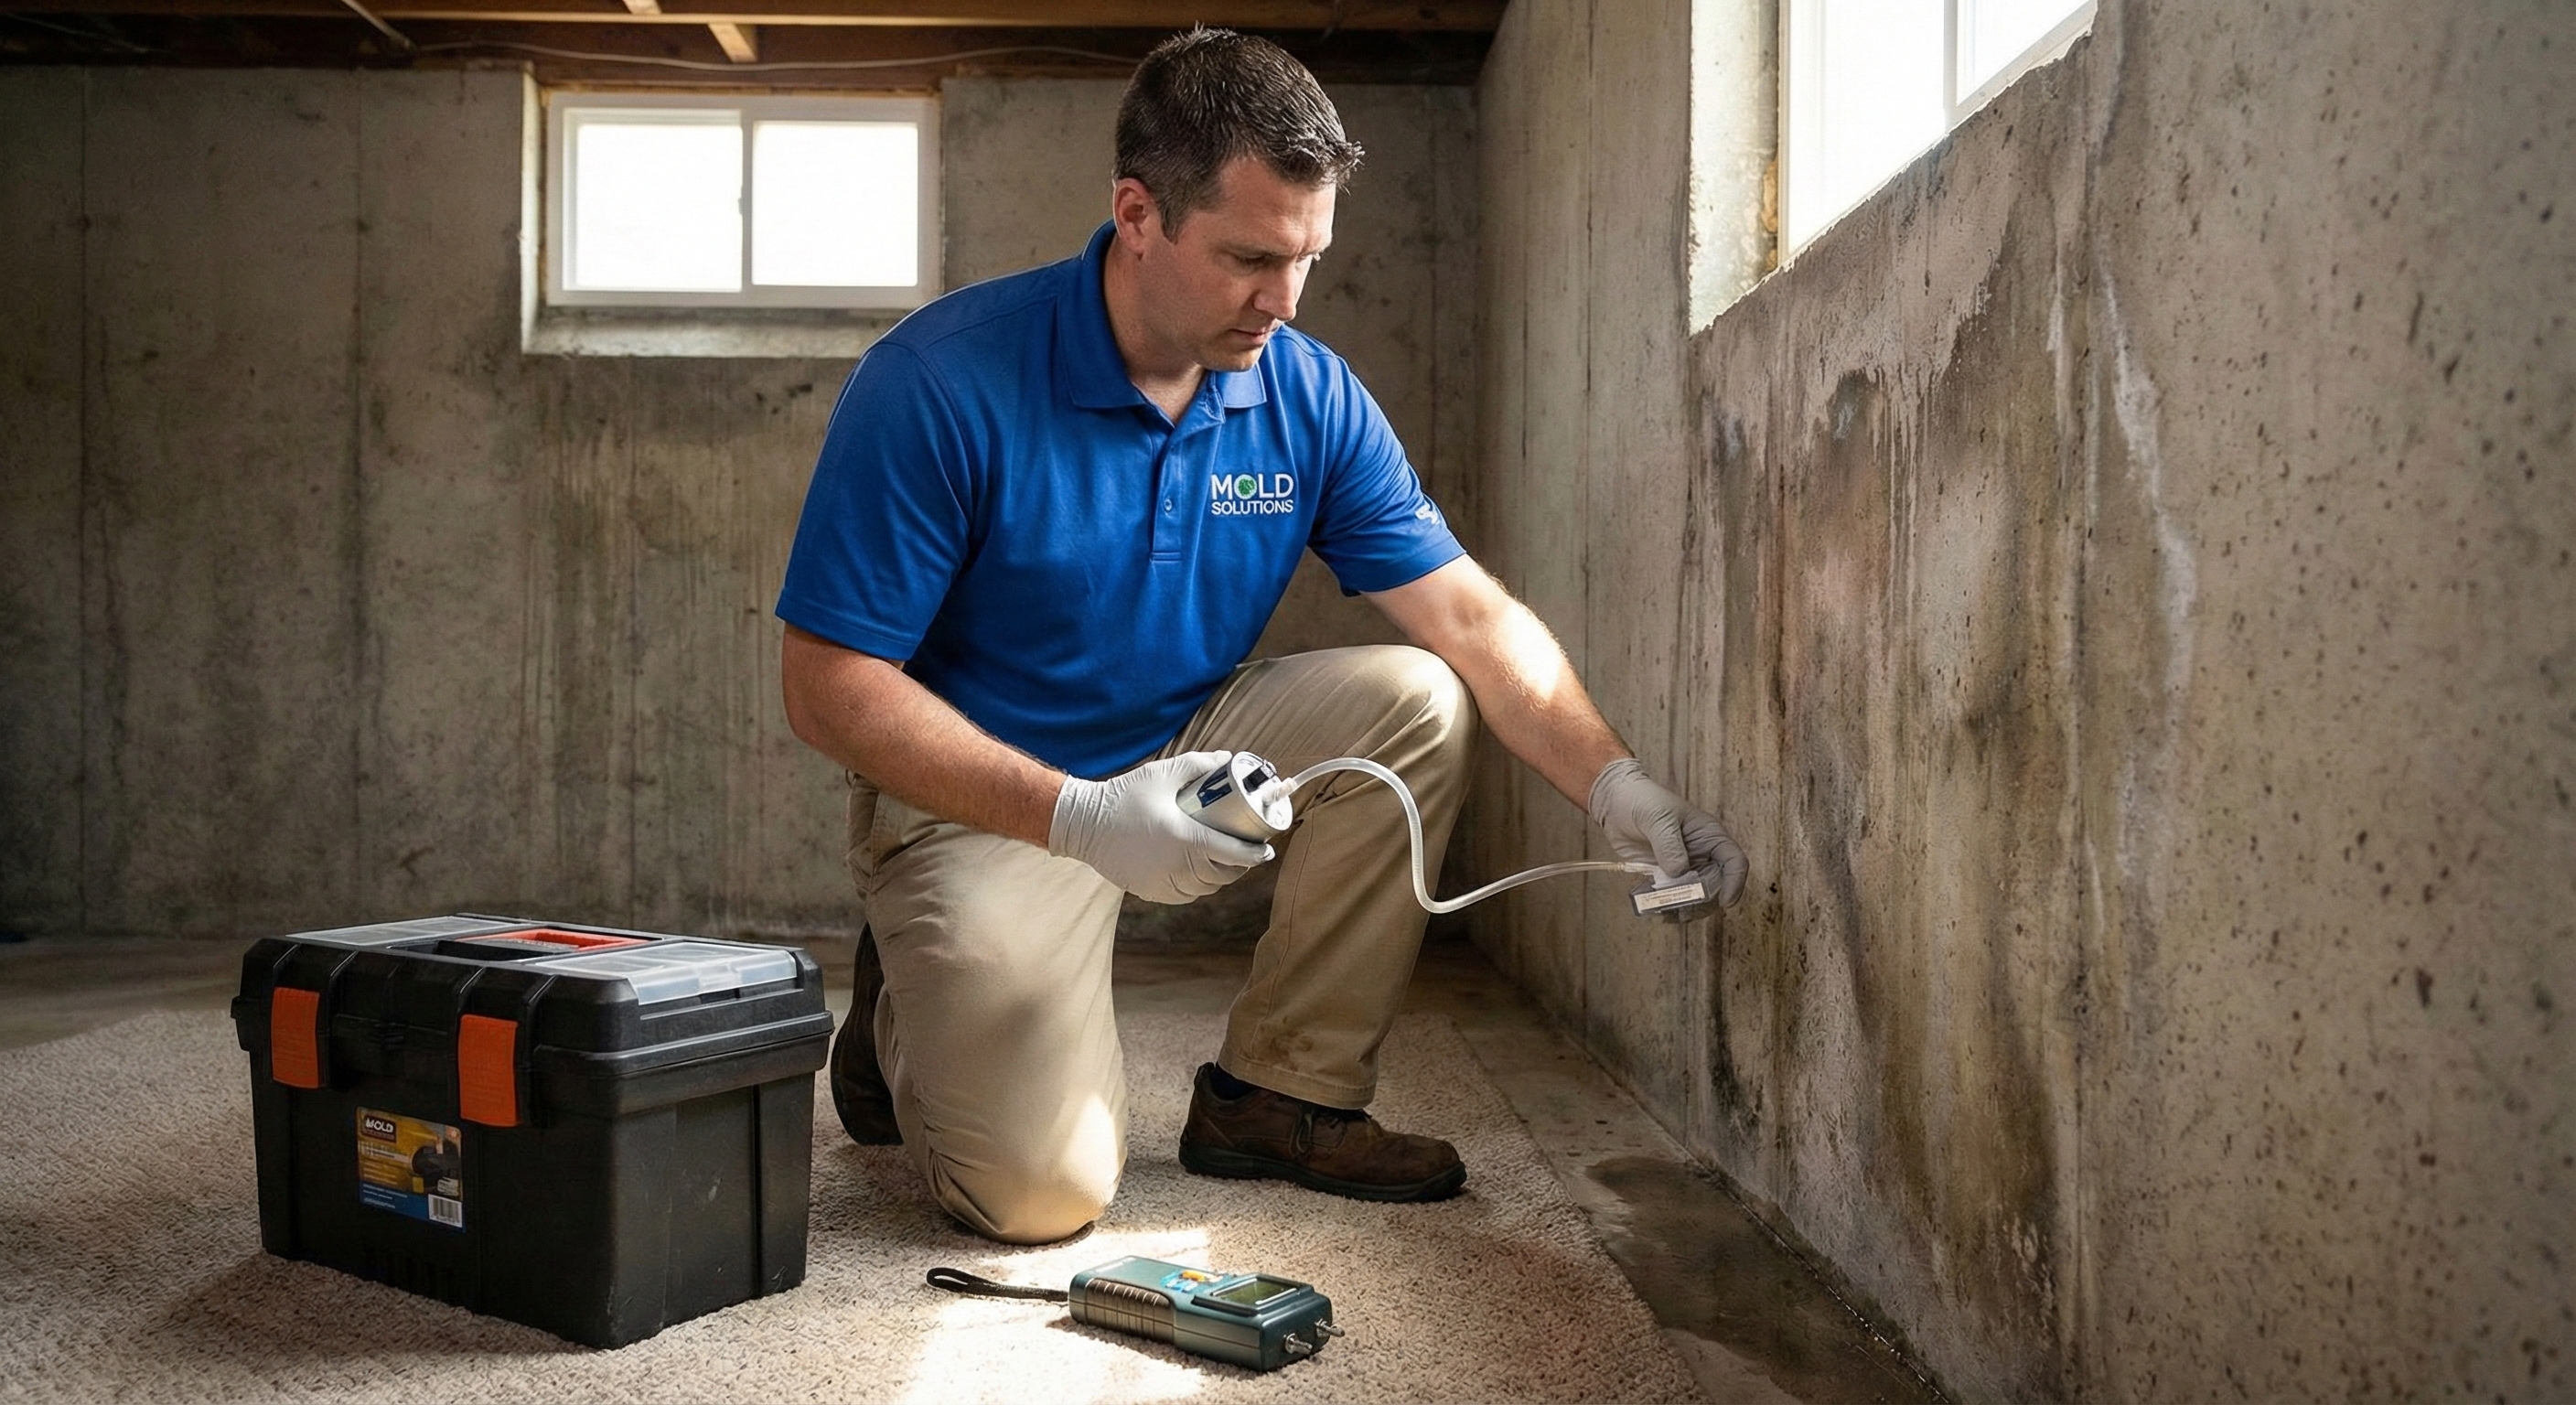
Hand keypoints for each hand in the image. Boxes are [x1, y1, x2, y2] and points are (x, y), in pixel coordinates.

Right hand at [1049, 751, 1274, 904]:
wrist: (1084, 824)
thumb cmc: (1124, 796)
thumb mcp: (1163, 774)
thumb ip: (1198, 765)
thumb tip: (1227, 759)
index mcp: (1187, 839)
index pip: (1235, 854)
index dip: (1256, 853)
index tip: (1267, 848)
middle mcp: (1179, 867)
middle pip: (1224, 874)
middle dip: (1241, 866)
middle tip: (1246, 852)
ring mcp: (1164, 883)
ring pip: (1206, 888)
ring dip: (1220, 877)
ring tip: (1225, 863)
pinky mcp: (1151, 892)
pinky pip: (1185, 895)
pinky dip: (1198, 886)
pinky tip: (1200, 874)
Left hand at [1587, 758, 1748, 907]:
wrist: (1615, 802)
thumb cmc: (1642, 800)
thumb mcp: (1657, 818)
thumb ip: (1669, 844)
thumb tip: (1679, 872)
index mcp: (1709, 835)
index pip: (1734, 862)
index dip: (1734, 883)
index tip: (1724, 902)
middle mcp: (1702, 854)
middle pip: (1716, 886)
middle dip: (1705, 901)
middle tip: (1685, 909)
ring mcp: (1684, 867)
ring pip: (1696, 897)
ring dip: (1686, 908)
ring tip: (1668, 913)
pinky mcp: (1665, 876)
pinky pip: (1673, 898)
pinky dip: (1667, 907)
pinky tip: (1655, 908)